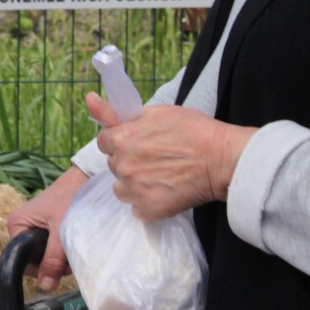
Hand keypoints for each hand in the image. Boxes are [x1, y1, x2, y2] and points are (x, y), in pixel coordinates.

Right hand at [6, 165, 88, 291]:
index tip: (56, 266)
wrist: (83, 180)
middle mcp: (22, 228)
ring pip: (45, 256)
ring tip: (72, 246)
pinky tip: (72, 244)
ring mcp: (35, 229)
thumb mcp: (61, 231)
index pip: (21, 260)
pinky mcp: (47, 229)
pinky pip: (51, 248)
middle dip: (52, 263)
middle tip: (67, 254)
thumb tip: (45, 287)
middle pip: (34, 260)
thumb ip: (53, 258)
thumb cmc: (69, 198)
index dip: (39, 268)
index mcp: (17, 225)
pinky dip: (63, 250)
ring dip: (60, 258)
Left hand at [89, 92, 255, 222]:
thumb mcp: (154, 112)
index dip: (121, 140)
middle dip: (129, 160)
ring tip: (159, 176)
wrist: (221, 159)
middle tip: (155, 157)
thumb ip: (116, 112)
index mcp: (121, 139)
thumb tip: (88, 99)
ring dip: (134, 183)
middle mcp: (122, 165)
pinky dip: (148, 203)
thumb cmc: (192, 130)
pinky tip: (164, 192)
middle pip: (114, 164)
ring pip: (121, 188)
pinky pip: (137, 208)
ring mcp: (135, 190)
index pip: (105, 142)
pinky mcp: (149, 210)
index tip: (138, 141)